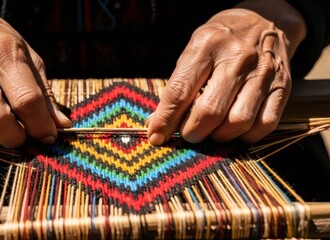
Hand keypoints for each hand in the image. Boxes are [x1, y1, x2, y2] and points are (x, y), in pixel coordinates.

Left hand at [147, 0, 305, 144]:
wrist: (264, 19)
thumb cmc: (220, 42)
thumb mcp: (193, 52)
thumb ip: (176, 87)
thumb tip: (157, 126)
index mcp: (207, 45)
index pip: (180, 91)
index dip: (166, 119)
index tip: (156, 136)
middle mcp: (238, 57)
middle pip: (210, 111)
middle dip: (192, 132)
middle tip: (188, 133)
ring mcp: (264, 72)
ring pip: (238, 122)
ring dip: (219, 136)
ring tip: (211, 131)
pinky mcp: (283, 86)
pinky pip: (265, 124)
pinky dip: (246, 136)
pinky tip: (236, 130)